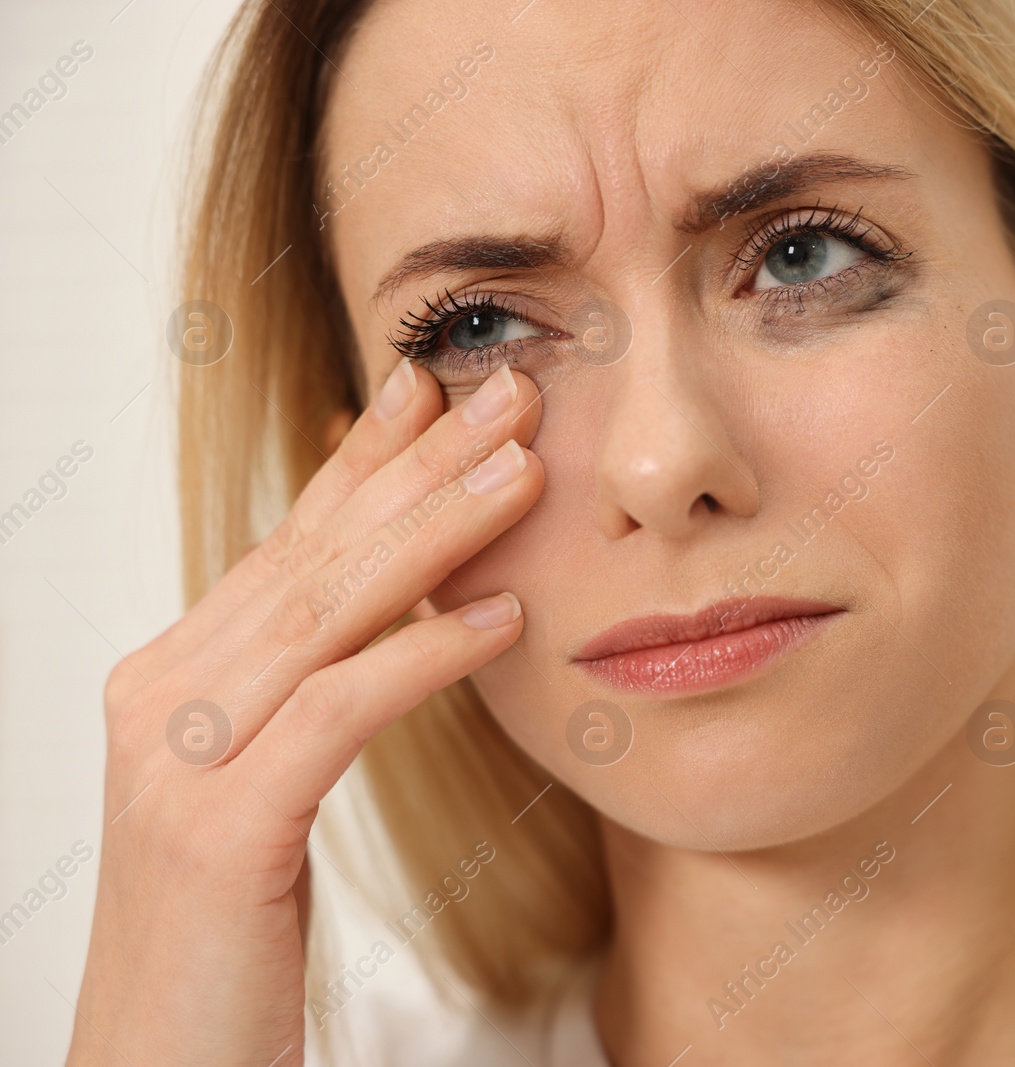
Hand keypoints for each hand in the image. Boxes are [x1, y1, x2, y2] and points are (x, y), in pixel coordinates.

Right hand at [66, 362, 542, 1066]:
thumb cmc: (224, 938)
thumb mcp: (263, 791)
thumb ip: (308, 696)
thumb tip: (408, 610)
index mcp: (175, 679)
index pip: (288, 545)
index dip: (365, 459)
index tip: (434, 385)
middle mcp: (162, 697)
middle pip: (313, 556)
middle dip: (418, 465)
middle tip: (512, 394)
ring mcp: (179, 759)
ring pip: (327, 613)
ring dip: (436, 533)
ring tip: (525, 471)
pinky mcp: (219, 829)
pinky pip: (339, 712)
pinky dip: (423, 657)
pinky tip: (501, 622)